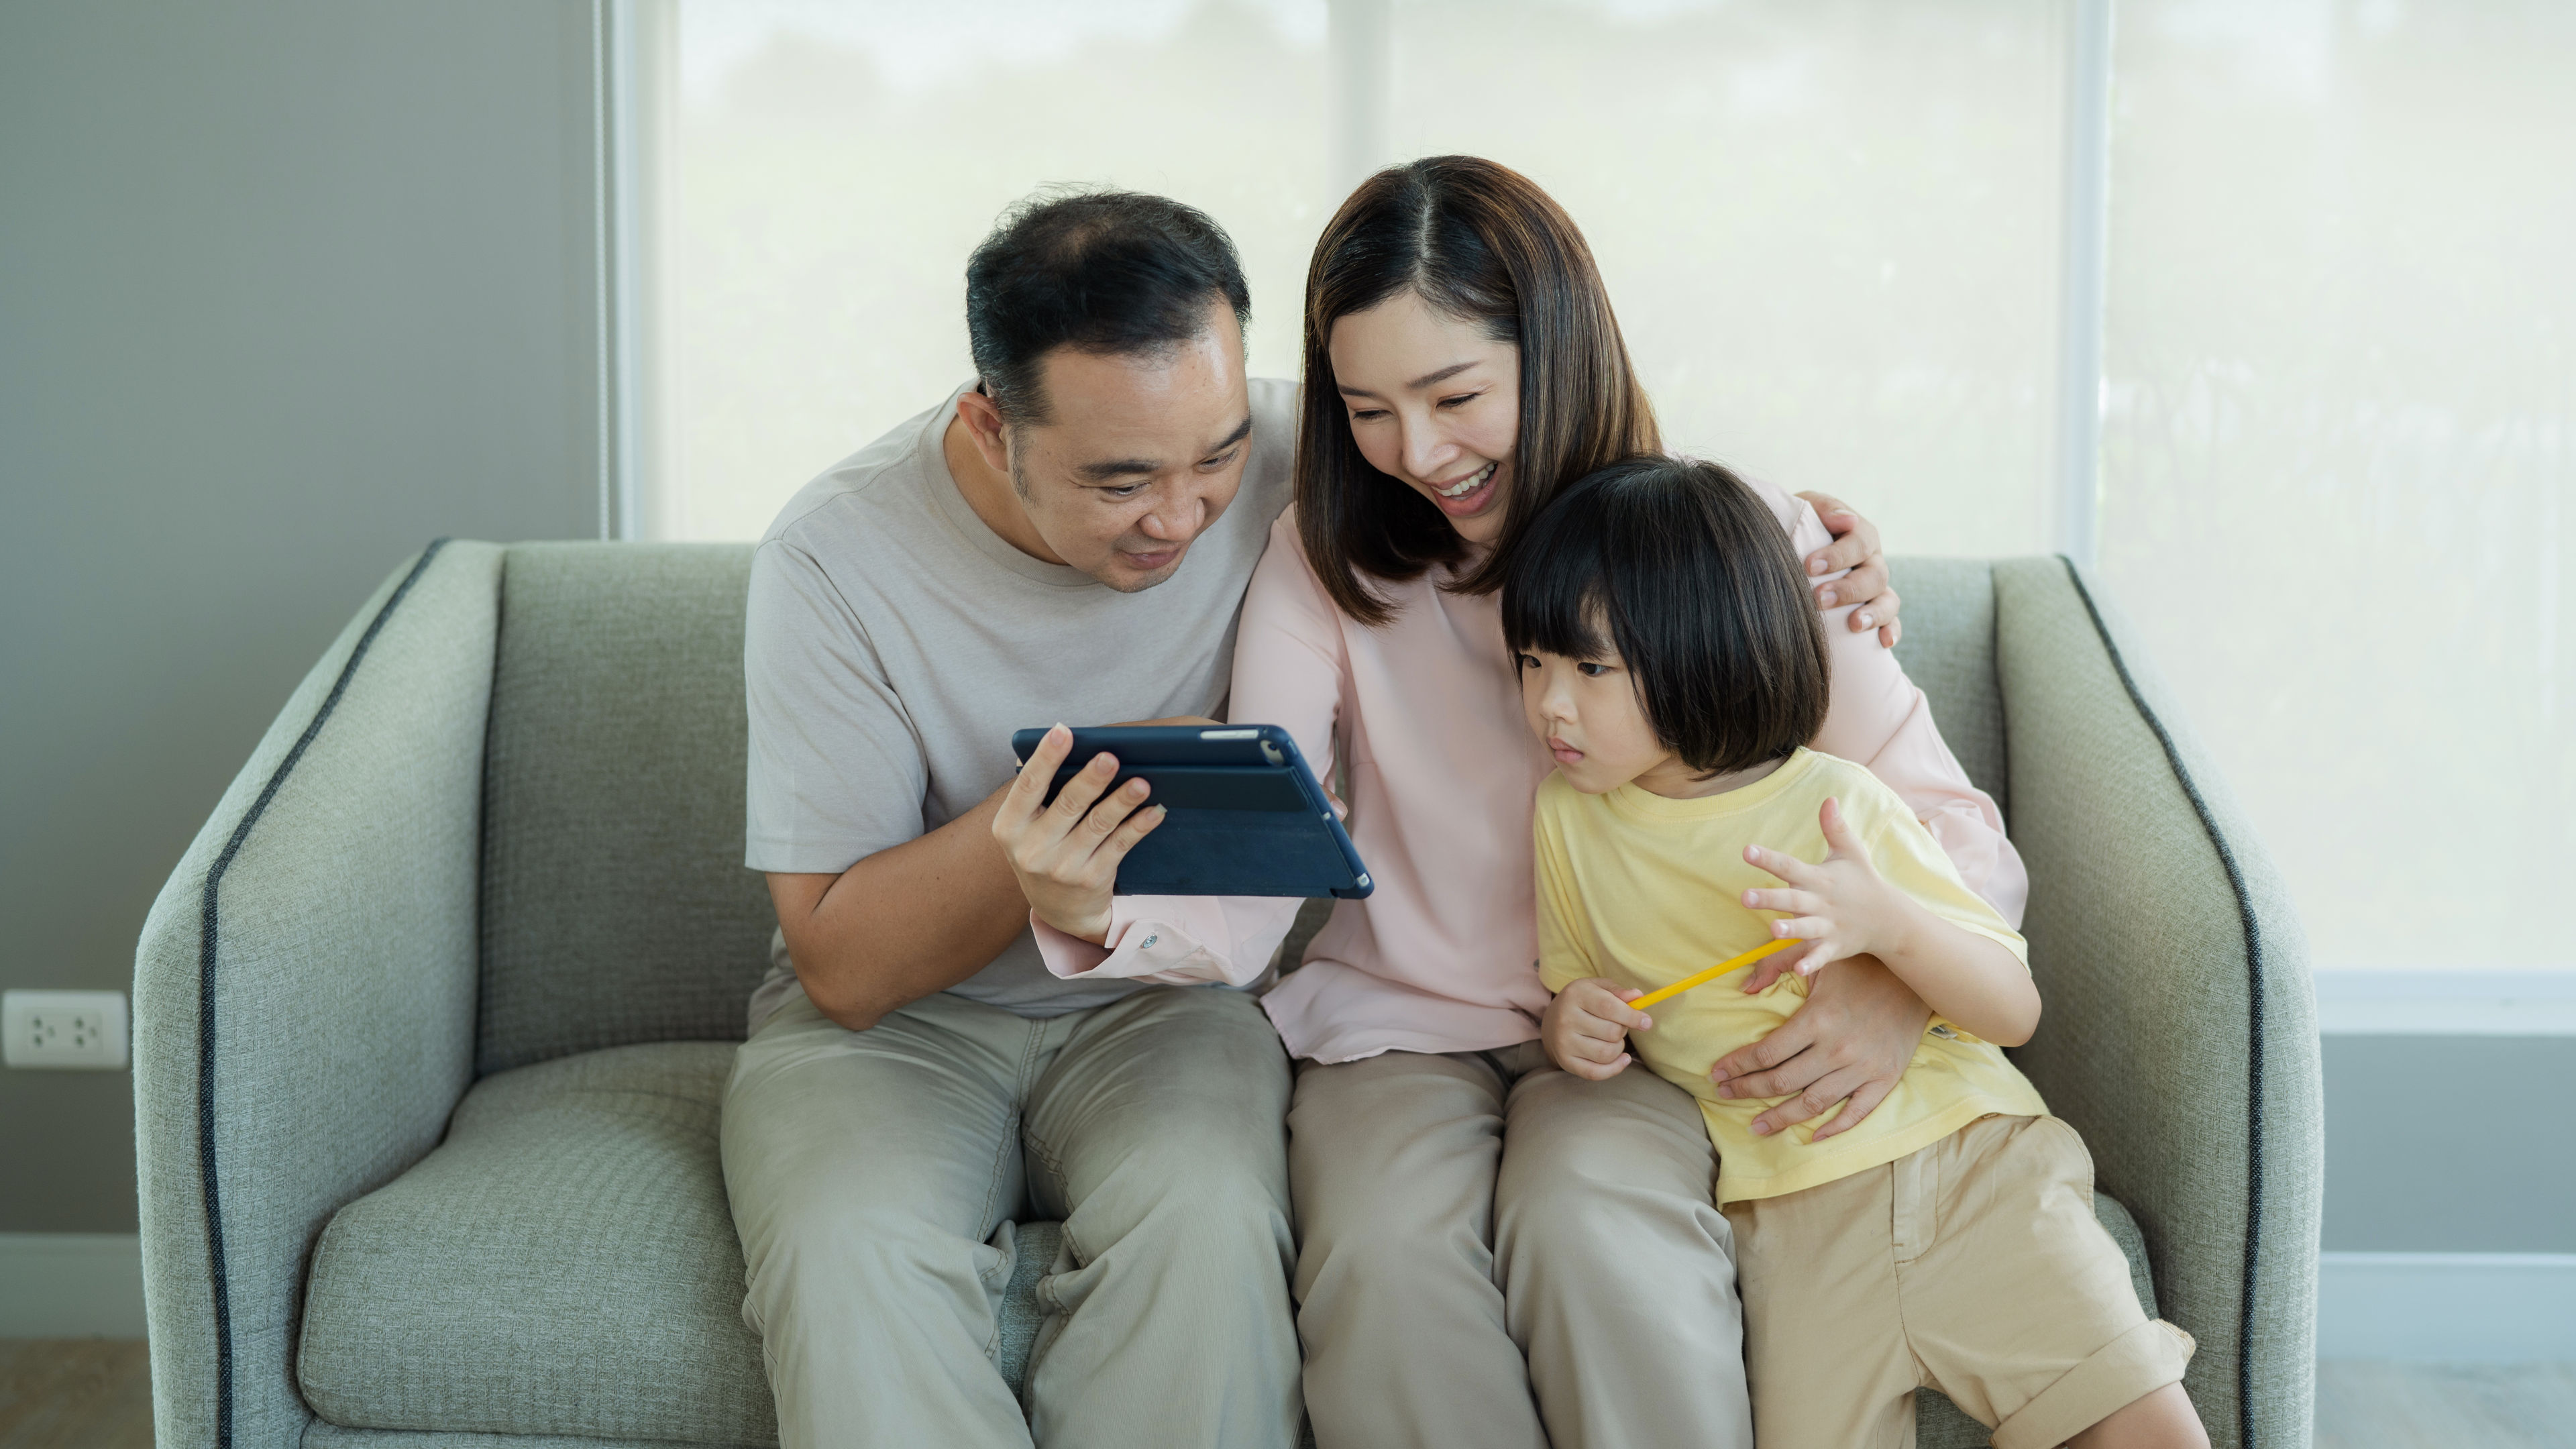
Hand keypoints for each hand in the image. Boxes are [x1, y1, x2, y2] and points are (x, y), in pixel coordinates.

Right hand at [991, 723, 1165, 944]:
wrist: (1057, 910)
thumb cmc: (1042, 850)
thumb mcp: (1025, 827)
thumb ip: (1036, 792)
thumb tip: (1061, 740)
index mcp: (1010, 827)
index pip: (1028, 786)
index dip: (1046, 757)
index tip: (1062, 731)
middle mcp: (1032, 850)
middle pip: (1068, 805)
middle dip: (1090, 779)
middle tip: (1110, 757)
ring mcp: (1062, 868)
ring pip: (1098, 825)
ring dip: (1122, 801)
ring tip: (1142, 783)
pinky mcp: (1091, 879)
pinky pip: (1120, 846)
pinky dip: (1138, 826)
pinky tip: (1153, 811)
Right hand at [1540, 978, 1650, 1080]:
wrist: (1552, 1021)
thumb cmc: (1583, 1002)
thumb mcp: (1598, 988)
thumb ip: (1618, 991)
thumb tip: (1638, 996)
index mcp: (1575, 995)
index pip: (1609, 1007)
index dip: (1632, 1016)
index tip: (1647, 1023)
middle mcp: (1566, 1018)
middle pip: (1612, 1032)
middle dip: (1623, 1030)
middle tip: (1618, 1025)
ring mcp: (1564, 1042)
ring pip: (1607, 1053)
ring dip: (1619, 1048)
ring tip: (1612, 1039)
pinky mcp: (1565, 1061)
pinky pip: (1596, 1073)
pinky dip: (1615, 1068)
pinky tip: (1622, 1059)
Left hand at [1709, 954, 1930, 1139]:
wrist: (1916, 978)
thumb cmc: (1860, 966)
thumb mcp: (1816, 957)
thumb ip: (1774, 965)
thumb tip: (1743, 989)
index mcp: (1817, 1020)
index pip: (1766, 1053)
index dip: (1737, 1066)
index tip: (1717, 1073)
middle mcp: (1836, 1049)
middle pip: (1782, 1081)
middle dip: (1747, 1090)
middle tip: (1724, 1095)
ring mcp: (1861, 1068)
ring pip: (1812, 1103)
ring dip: (1781, 1117)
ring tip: (1757, 1125)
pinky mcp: (1884, 1079)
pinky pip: (1857, 1112)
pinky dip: (1834, 1128)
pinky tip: (1812, 1135)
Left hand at [1740, 799, 1903, 978]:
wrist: (1889, 918)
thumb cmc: (1862, 881)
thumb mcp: (1851, 852)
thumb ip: (1835, 828)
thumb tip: (1829, 798)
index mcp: (1819, 878)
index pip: (1790, 866)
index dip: (1768, 858)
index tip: (1746, 851)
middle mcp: (1821, 902)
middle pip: (1793, 899)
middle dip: (1770, 898)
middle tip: (1745, 896)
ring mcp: (1828, 926)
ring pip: (1806, 929)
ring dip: (1791, 930)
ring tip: (1772, 930)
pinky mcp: (1834, 947)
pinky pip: (1821, 956)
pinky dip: (1811, 962)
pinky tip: (1798, 971)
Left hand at [1796, 490, 1900, 648]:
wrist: (1793, 549)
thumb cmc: (1800, 527)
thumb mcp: (1807, 508)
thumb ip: (1824, 508)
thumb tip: (1847, 519)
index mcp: (1860, 534)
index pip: (1860, 541)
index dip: (1837, 555)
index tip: (1809, 566)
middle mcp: (1873, 562)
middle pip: (1874, 575)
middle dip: (1848, 589)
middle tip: (1819, 599)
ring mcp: (1877, 588)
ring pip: (1887, 600)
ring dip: (1872, 613)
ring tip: (1853, 625)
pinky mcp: (1876, 612)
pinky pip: (1892, 622)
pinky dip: (1892, 630)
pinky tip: (1884, 641)